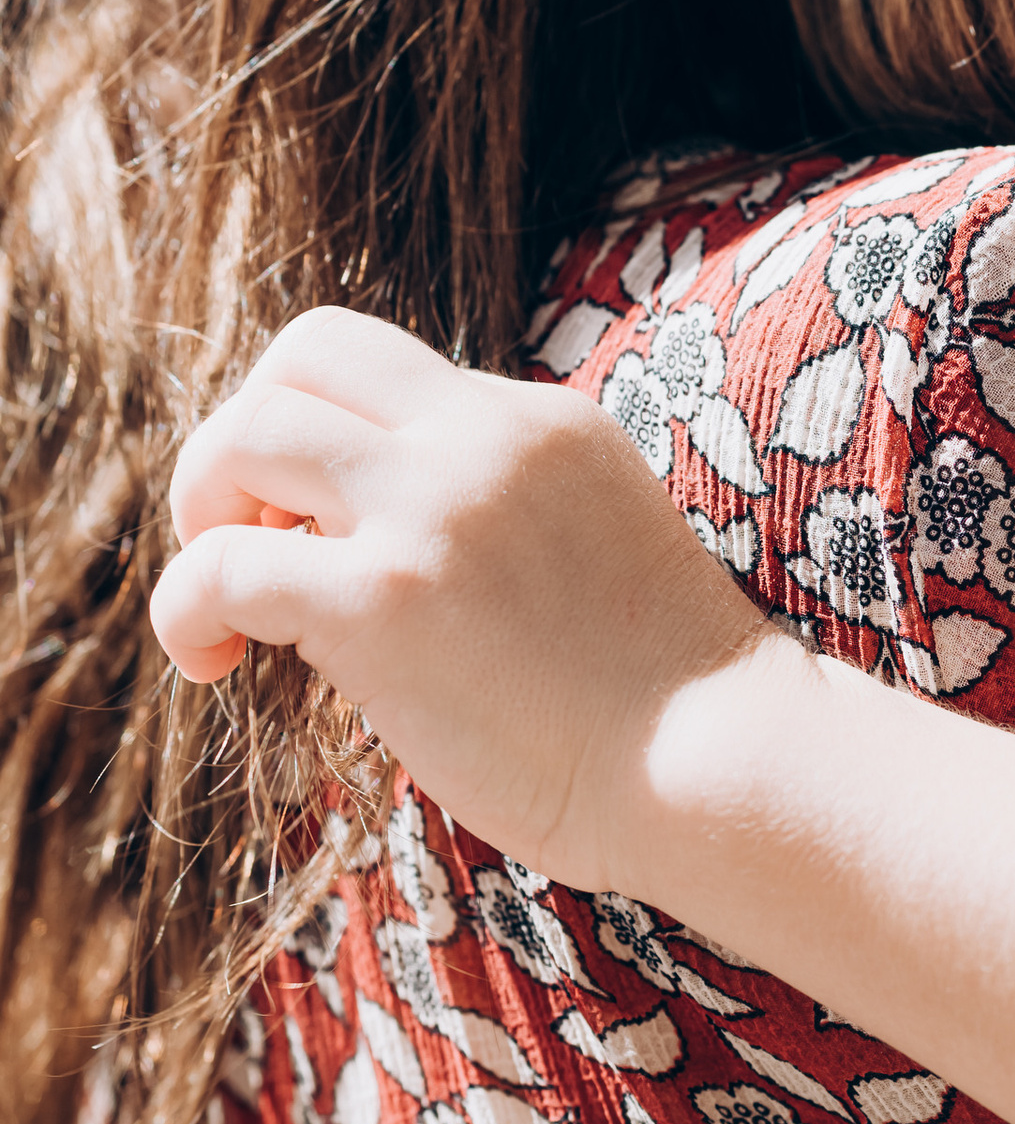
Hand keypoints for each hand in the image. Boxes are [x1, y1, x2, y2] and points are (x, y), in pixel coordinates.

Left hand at [151, 307, 771, 887]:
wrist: (721, 765)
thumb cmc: (669, 709)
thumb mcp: (597, 546)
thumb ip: (506, 516)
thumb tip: (388, 550)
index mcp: (540, 422)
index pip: (378, 365)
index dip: (316, 426)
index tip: (317, 522)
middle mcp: (481, 439)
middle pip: (299, 357)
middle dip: (240, 446)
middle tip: (248, 546)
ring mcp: (432, 511)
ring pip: (245, 434)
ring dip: (201, 512)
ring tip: (223, 609)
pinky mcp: (384, 601)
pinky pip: (221, 568)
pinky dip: (183, 610)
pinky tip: (210, 664)